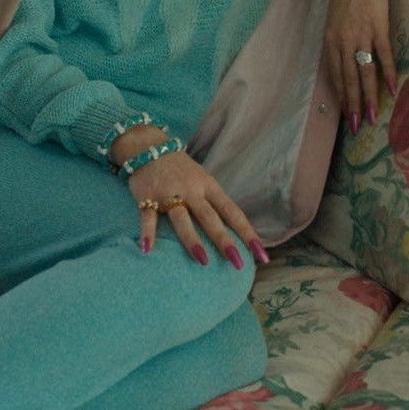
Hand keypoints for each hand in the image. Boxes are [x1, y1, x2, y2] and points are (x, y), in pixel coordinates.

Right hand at [112, 127, 264, 269]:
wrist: (148, 146)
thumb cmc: (181, 169)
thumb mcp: (202, 179)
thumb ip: (214, 202)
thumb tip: (235, 231)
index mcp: (209, 186)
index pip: (232, 212)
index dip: (247, 233)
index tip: (262, 254)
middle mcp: (191, 190)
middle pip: (210, 217)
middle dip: (225, 241)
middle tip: (238, 263)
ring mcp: (169, 193)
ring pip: (182, 218)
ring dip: (192, 240)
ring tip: (203, 261)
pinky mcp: (146, 197)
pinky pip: (148, 217)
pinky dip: (147, 233)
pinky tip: (147, 250)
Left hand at [324, 0, 399, 135]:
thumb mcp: (335, 19)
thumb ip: (339, 40)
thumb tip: (345, 61)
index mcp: (331, 40)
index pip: (335, 75)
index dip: (341, 96)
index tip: (345, 114)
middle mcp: (343, 40)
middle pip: (349, 78)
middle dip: (353, 104)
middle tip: (356, 126)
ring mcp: (361, 34)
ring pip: (364, 72)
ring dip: (369, 96)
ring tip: (372, 115)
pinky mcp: (378, 26)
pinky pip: (382, 55)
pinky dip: (387, 73)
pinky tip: (390, 88)